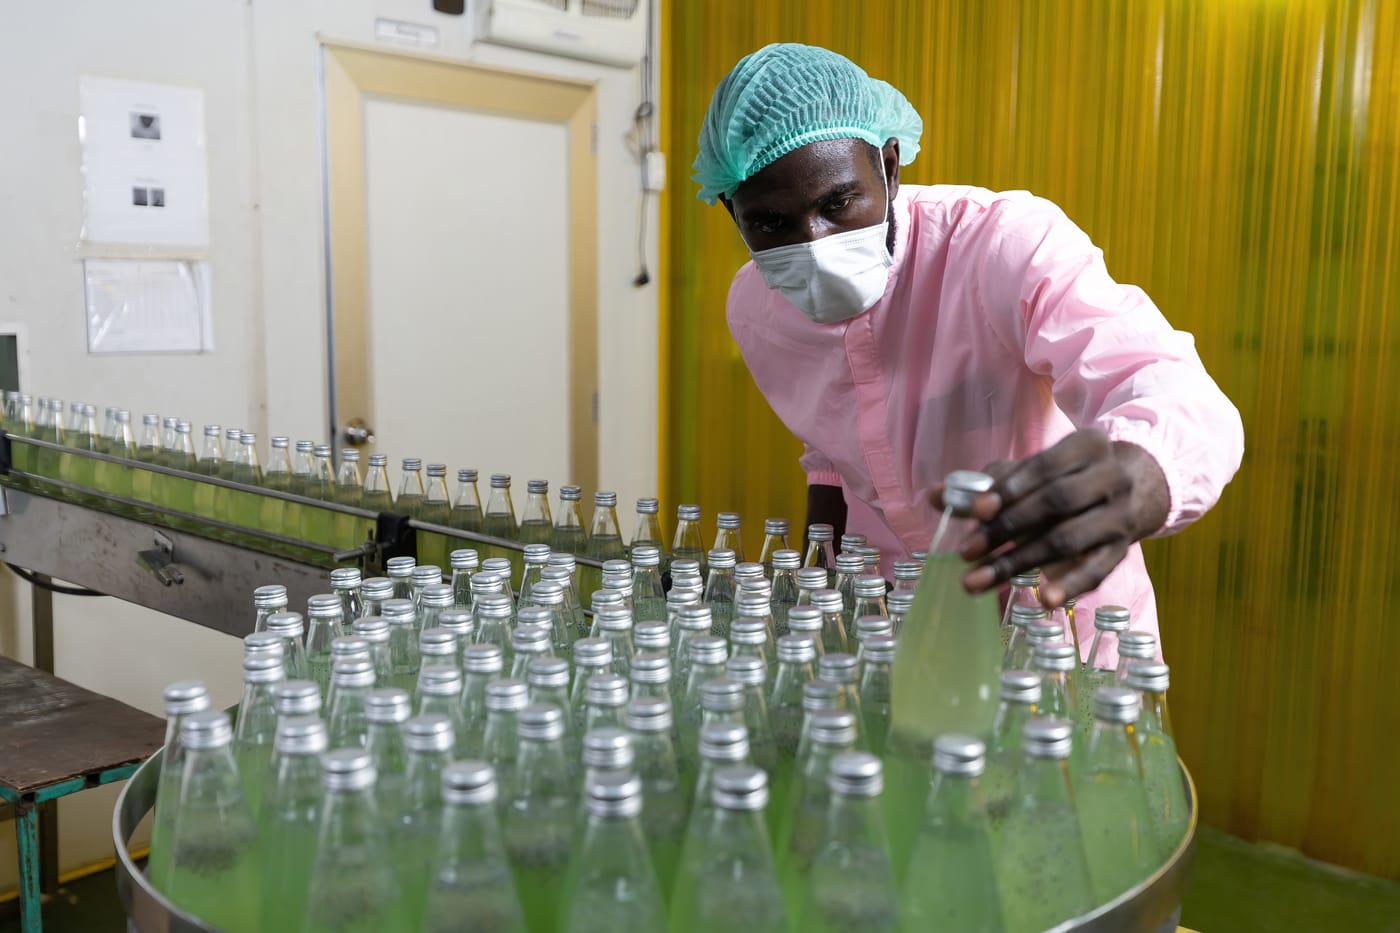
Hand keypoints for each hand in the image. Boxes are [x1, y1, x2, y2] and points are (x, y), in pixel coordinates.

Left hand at [943, 429, 1169, 606]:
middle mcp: (1111, 478)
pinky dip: (1070, 586)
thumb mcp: (1030, 473)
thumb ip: (985, 484)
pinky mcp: (1123, 551)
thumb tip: (934, 496)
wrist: (1129, 493)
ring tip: (976, 581)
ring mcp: (1121, 516)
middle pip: (1056, 502)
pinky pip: (1097, 571)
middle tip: (965, 552)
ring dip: (1019, 562)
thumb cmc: (1064, 479)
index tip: (976, 511)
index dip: (1010, 488)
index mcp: (1087, 446)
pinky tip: (1044, 600)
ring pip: (1068, 539)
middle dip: (1007, 528)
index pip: (1045, 466)